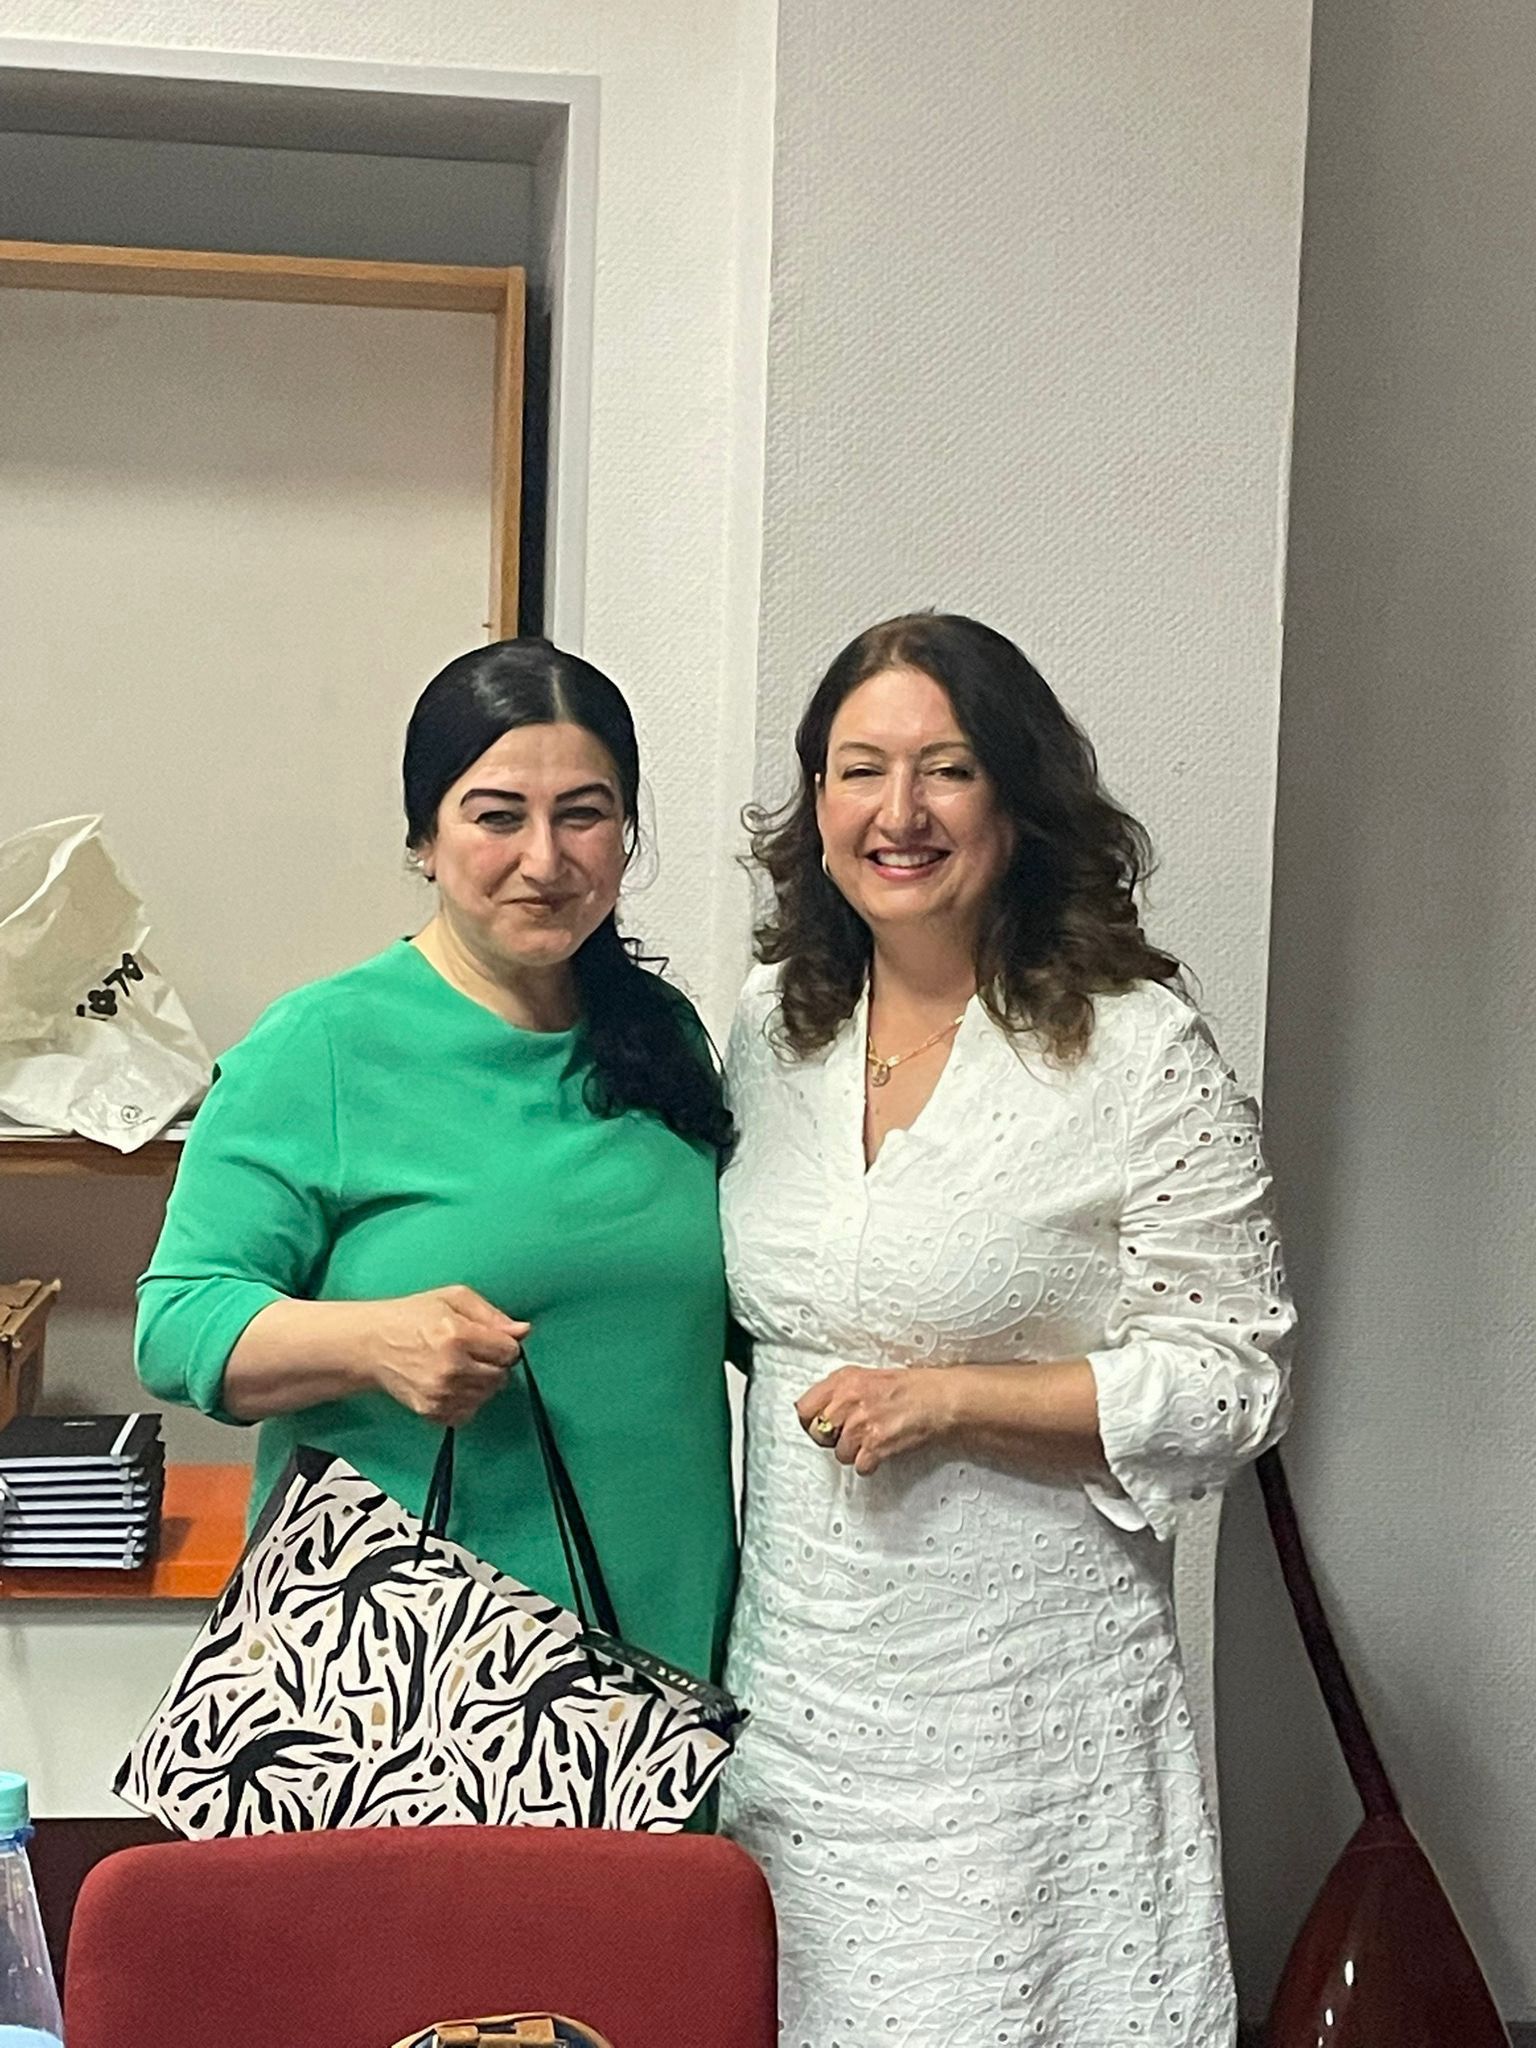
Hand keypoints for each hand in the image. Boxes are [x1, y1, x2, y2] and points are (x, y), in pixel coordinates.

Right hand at [365, 1286, 528, 1425]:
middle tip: (474, 1351)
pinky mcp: (431, 1411)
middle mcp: (451, 1368)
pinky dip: (466, 1400)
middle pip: (501, 1376)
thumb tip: (522, 1331)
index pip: (509, 1351)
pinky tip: (452, 1383)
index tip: (493, 1340)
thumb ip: (492, 1314)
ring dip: (481, 1382)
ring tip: (460, 1366)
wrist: (370, 1344)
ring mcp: (440, 1393)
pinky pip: (468, 1412)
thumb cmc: (410, 1317)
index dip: (505, 1344)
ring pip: (487, 1395)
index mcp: (457, 1335)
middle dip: (494, 1363)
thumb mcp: (453, 1299)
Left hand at [795, 1364, 956, 1476]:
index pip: (804, 1408)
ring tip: (872, 1439)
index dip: (810, 1421)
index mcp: (843, 1381)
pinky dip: (870, 1464)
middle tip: (850, 1435)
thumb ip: (838, 1391)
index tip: (819, 1426)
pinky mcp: (876, 1444)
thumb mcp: (865, 1377)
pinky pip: (860, 1466)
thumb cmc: (907, 1387)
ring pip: (840, 1454)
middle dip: (833, 1439)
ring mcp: (861, 1424)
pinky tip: (880, 1450)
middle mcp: (848, 1401)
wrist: (937, 1398)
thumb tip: (816, 1411)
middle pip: (819, 1434)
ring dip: (854, 1452)